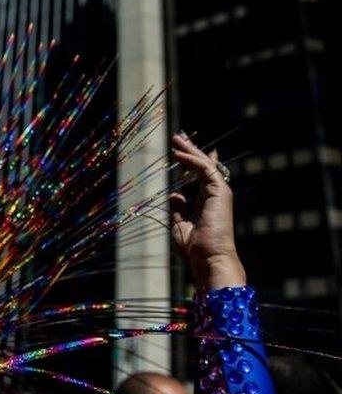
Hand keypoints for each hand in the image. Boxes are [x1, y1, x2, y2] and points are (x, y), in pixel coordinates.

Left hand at [169, 133, 245, 290]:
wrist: (209, 256)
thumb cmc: (195, 246)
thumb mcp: (180, 223)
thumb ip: (178, 207)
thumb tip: (174, 194)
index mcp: (207, 201)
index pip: (202, 176)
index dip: (194, 161)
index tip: (184, 151)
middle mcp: (215, 194)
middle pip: (203, 166)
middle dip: (191, 150)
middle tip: (178, 137)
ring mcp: (219, 192)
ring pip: (205, 164)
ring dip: (190, 150)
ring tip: (176, 138)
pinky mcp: (219, 191)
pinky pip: (205, 169)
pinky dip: (192, 159)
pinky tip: (179, 154)